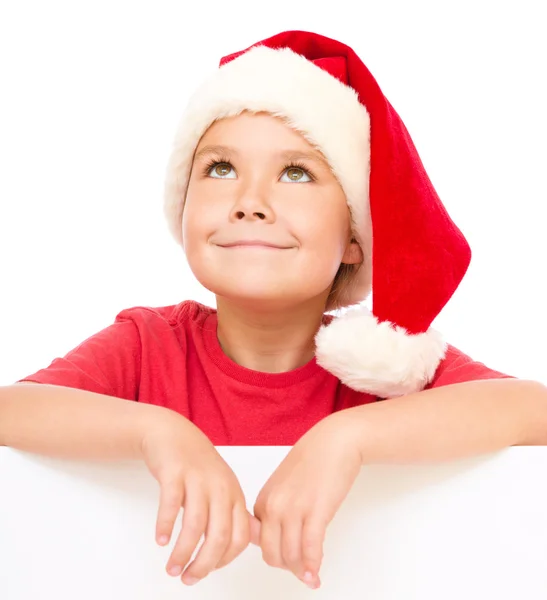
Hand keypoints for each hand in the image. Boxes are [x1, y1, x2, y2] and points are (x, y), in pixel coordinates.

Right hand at [140, 412, 258, 585]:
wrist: (173, 434)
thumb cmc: (197, 466)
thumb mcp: (221, 488)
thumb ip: (229, 515)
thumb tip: (232, 549)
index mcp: (235, 494)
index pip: (240, 537)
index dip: (225, 560)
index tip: (208, 571)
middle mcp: (220, 487)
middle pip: (219, 535)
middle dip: (204, 564)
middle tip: (187, 578)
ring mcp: (198, 479)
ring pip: (195, 524)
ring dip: (183, 552)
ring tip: (172, 568)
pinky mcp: (175, 472)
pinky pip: (171, 504)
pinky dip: (166, 525)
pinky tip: (160, 540)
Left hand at [253, 412, 361, 588]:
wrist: (334, 441)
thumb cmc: (313, 459)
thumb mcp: (283, 484)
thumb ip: (276, 508)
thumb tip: (280, 537)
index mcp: (263, 500)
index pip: (259, 542)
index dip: (274, 555)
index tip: (285, 561)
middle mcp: (273, 506)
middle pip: (272, 554)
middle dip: (287, 567)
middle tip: (300, 571)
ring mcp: (293, 510)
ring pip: (291, 556)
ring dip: (302, 571)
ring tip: (311, 576)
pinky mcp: (316, 511)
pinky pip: (311, 548)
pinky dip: (313, 566)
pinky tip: (316, 574)